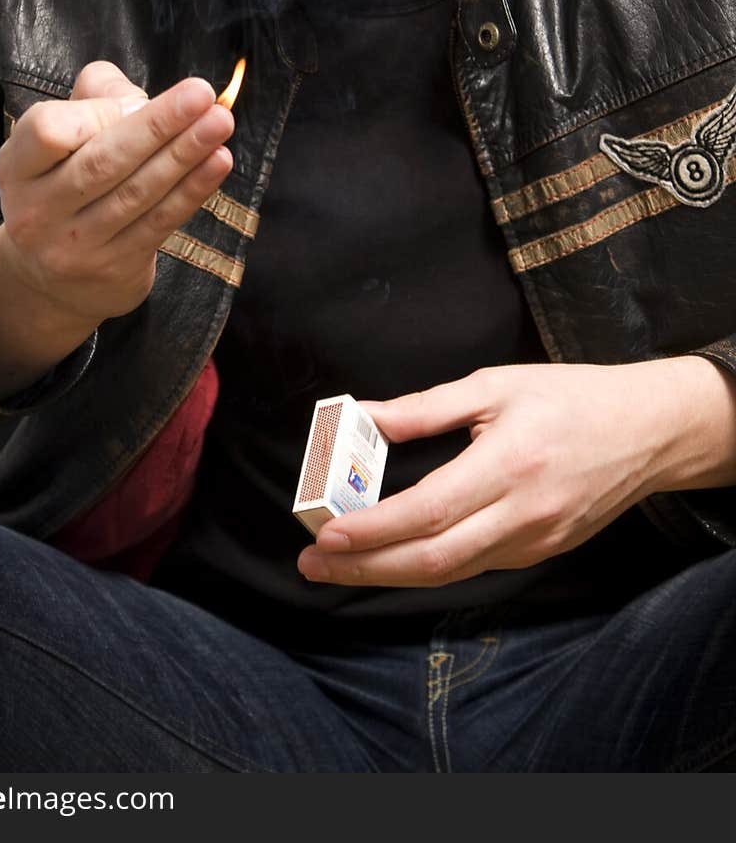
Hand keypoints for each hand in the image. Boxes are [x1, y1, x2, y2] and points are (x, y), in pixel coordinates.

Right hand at [0, 59, 233, 328]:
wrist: (50, 280)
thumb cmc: (64, 182)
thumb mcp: (57, 139)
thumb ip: (95, 98)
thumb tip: (139, 98)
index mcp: (17, 165)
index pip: (48, 131)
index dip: (96, 112)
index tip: (135, 100)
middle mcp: (38, 209)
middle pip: (103, 162)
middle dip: (158, 125)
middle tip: (202, 95)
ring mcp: (75, 245)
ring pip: (137, 193)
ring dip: (185, 154)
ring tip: (220, 123)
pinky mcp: (114, 268)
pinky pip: (160, 222)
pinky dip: (193, 189)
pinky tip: (218, 161)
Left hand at [297, 357, 735, 587]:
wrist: (647, 431)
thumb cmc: (569, 397)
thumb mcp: (495, 385)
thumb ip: (425, 408)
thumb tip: (362, 416)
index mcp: (508, 465)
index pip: (428, 511)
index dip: (373, 530)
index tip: (325, 533)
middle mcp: (522, 514)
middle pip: (433, 560)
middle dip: (365, 567)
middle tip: (312, 563)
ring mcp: (534, 541)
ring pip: (451, 572)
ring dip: (388, 573)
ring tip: (338, 565)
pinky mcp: (540, 552)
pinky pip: (474, 566)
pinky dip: (427, 565)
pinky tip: (392, 556)